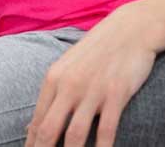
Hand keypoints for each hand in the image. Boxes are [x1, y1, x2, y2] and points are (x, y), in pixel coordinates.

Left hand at [26, 5, 158, 146]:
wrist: (132, 28)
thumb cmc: (99, 51)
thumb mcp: (69, 68)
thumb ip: (52, 97)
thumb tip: (31, 129)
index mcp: (54, 79)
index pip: (37, 124)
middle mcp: (69, 85)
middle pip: (49, 133)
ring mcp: (93, 90)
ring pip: (75, 137)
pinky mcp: (116, 93)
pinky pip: (106, 131)